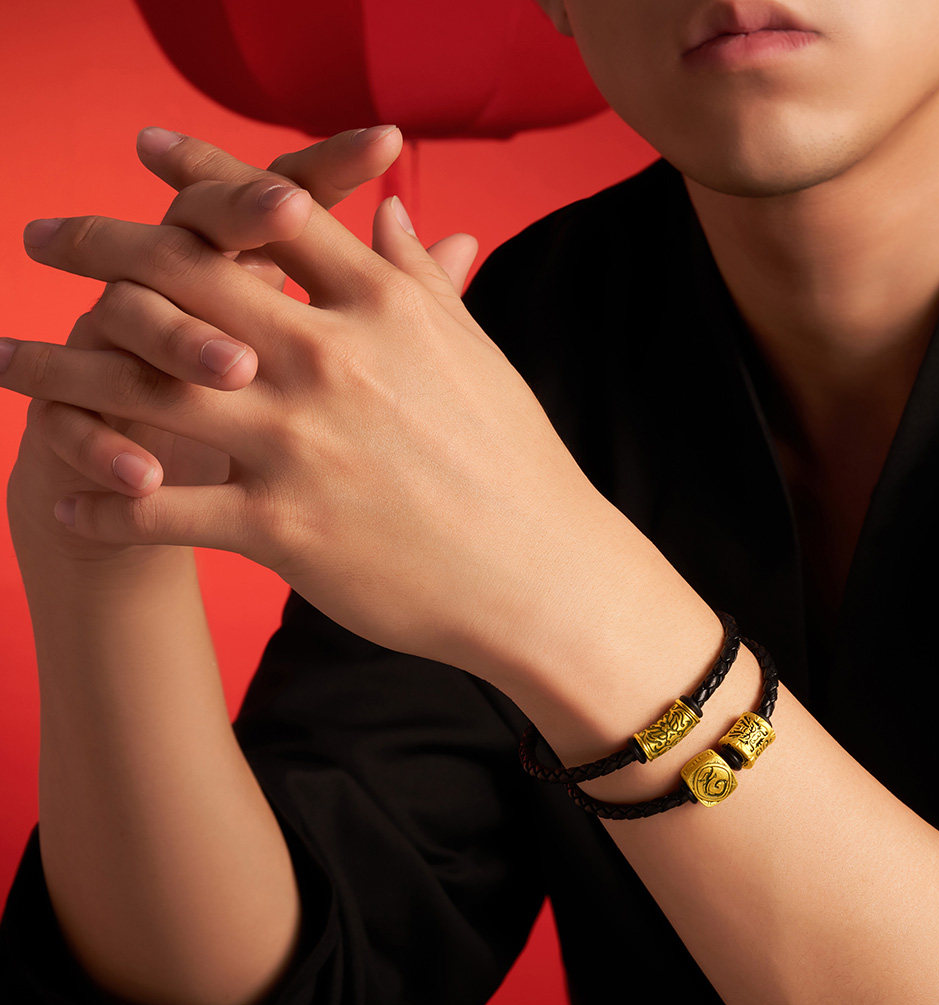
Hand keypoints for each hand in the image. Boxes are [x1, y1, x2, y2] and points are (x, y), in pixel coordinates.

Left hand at [5, 125, 476, 566]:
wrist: (542, 573)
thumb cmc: (515, 465)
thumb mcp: (476, 356)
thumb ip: (422, 279)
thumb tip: (392, 209)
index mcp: (381, 308)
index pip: (272, 211)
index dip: (200, 171)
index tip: (145, 150)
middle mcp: (328, 361)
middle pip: (180, 276)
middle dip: (95, 245)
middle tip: (40, 238)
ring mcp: (299, 444)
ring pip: (141, 389)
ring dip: (55, 372)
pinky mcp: (282, 528)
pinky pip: (162, 509)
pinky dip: (104, 501)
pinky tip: (66, 496)